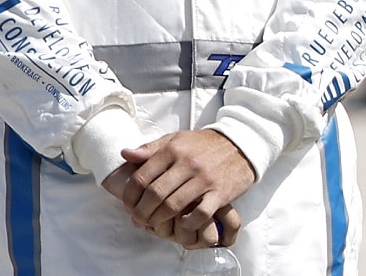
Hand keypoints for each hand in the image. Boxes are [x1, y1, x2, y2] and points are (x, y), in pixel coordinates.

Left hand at [102, 130, 254, 246]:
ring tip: (153, 225)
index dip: (130, 195)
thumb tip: (125, 153)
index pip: (142, 176)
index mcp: (173, 149)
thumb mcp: (176, 140)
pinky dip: (187, 223)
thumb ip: (150, 148)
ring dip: (159, 220)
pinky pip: (200, 214)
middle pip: (155, 194)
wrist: (239, 144)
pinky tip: (182, 223)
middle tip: (137, 219)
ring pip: (173, 206)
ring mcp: (204, 179)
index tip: (128, 205)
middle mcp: (187, 163)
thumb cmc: (203, 145)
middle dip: (141, 212)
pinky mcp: (220, 193)